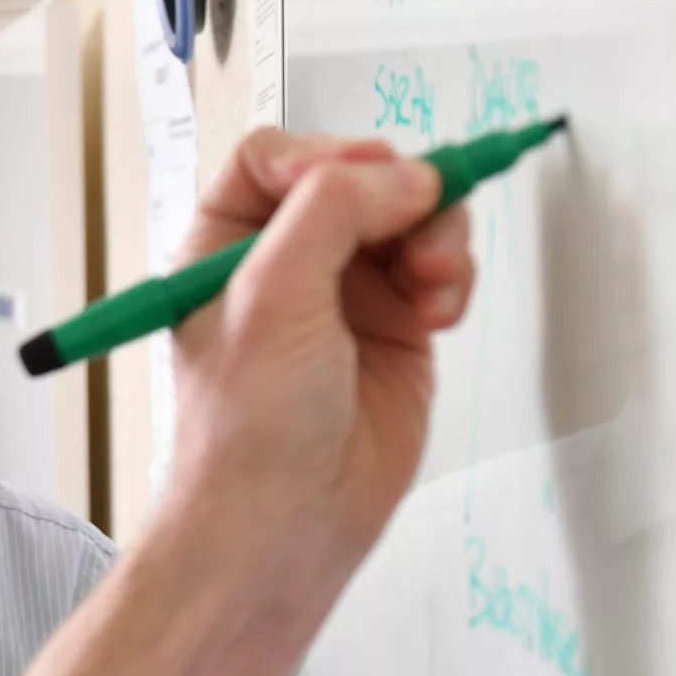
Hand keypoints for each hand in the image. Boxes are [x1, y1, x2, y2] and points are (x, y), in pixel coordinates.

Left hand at [164, 129, 477, 598]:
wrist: (286, 522)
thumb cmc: (248, 428)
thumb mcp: (269, 295)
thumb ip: (331, 210)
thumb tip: (405, 174)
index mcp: (224, 245)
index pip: (275, 157)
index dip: (326, 153)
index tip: (365, 173)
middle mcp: (283, 262)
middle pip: (359, 178)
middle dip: (398, 194)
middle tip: (416, 227)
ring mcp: (344, 294)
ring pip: (410, 217)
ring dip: (435, 235)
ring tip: (431, 284)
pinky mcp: (396, 328)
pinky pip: (440, 267)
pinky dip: (451, 278)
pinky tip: (438, 316)